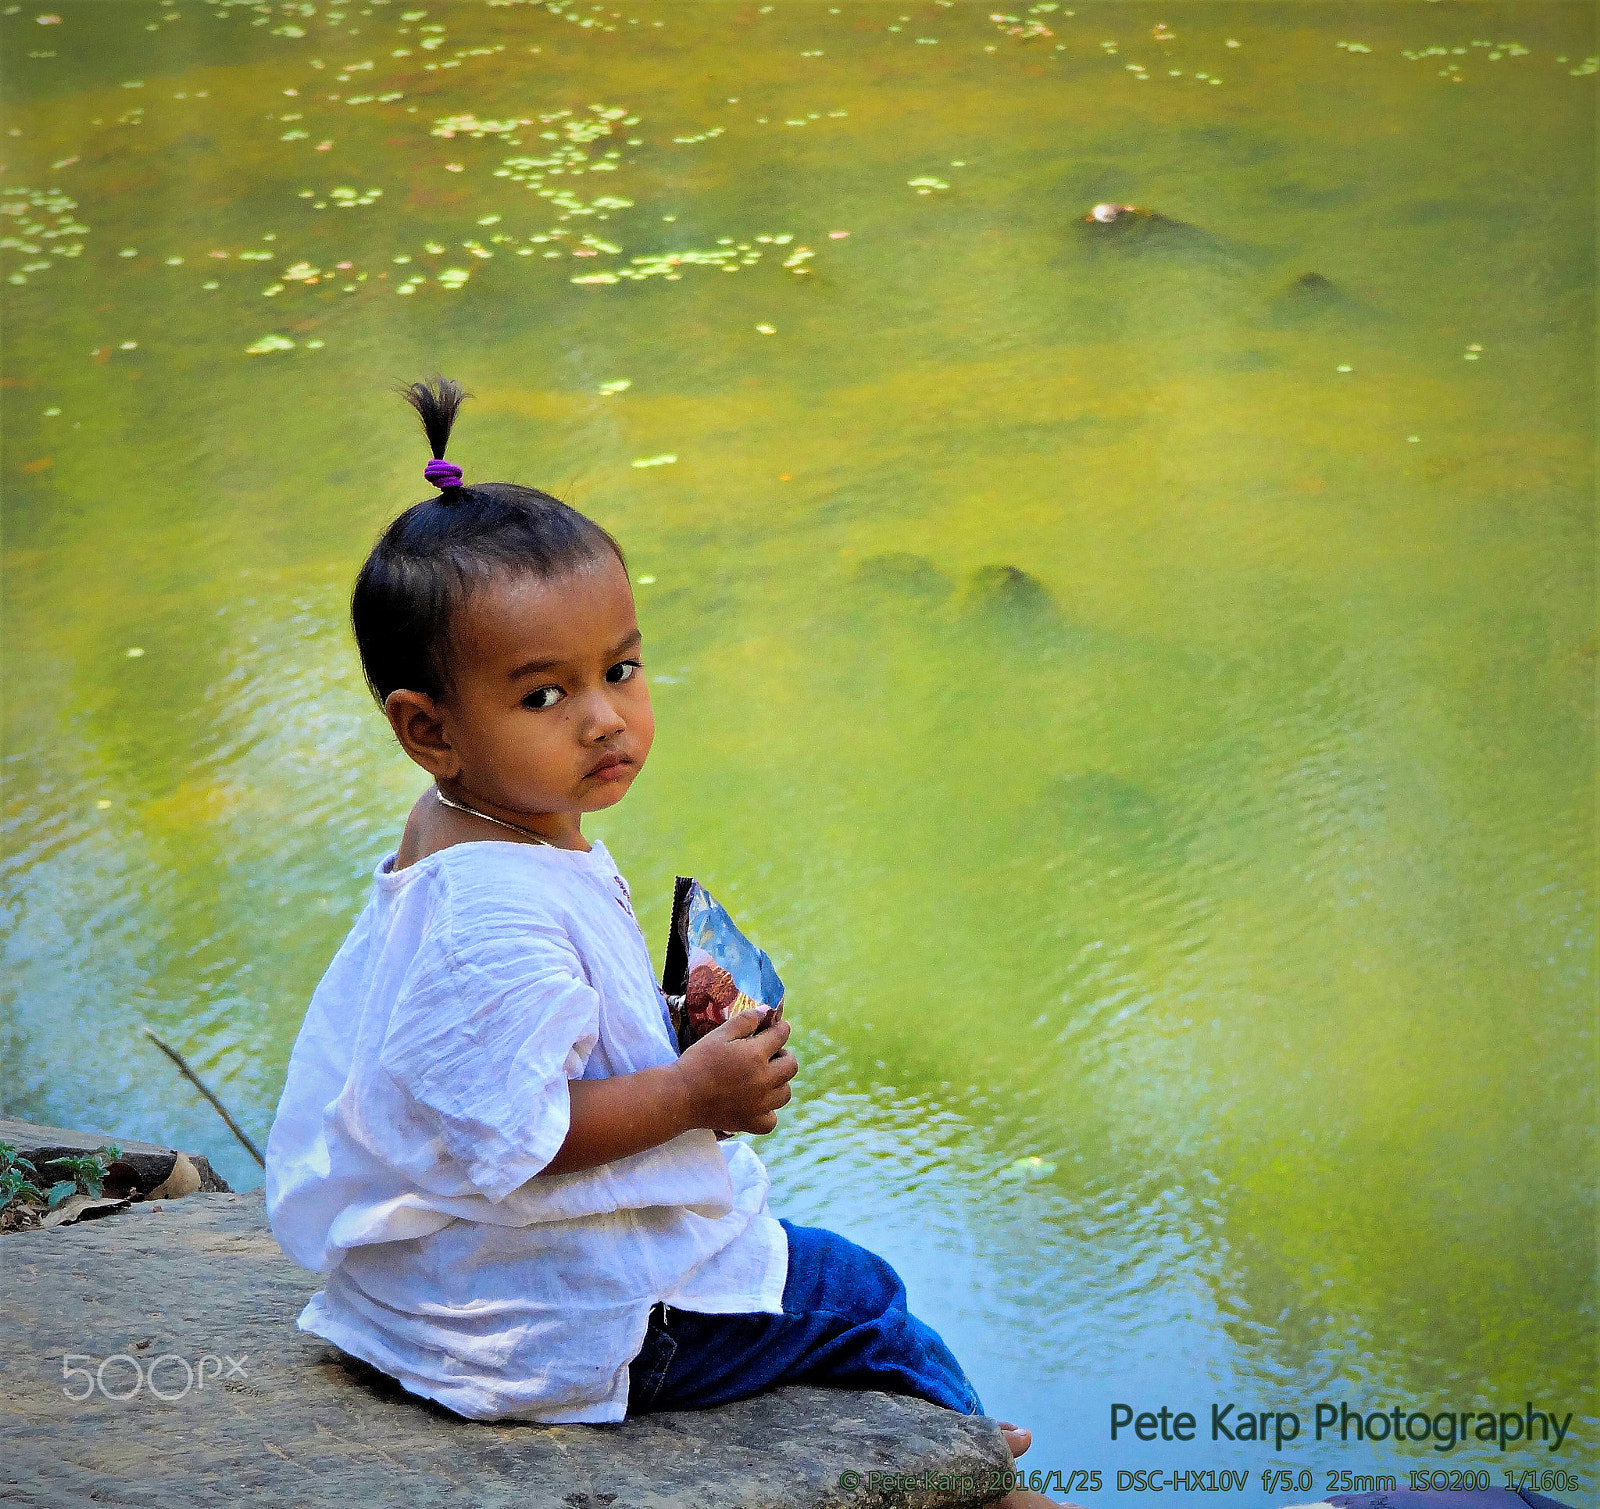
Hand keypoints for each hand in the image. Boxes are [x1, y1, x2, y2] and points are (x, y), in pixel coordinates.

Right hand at [676, 1010, 796, 1134]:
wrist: (680, 1096)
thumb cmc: (698, 1061)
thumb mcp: (719, 1034)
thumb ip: (745, 1020)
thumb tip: (766, 1011)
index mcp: (755, 1055)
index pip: (781, 1036)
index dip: (781, 1028)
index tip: (778, 1027)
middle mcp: (763, 1080)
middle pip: (791, 1066)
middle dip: (784, 1055)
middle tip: (771, 1054)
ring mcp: (759, 1104)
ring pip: (785, 1093)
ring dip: (779, 1083)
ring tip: (765, 1078)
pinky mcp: (750, 1123)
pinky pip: (771, 1120)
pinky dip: (768, 1112)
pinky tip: (757, 1104)